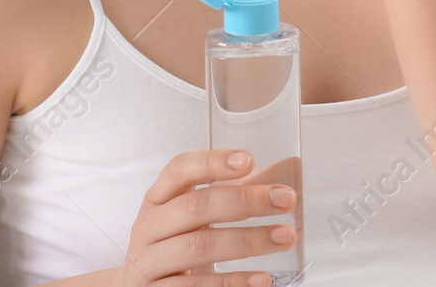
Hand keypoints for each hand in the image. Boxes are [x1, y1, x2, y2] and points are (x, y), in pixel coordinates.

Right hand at [111, 149, 298, 286]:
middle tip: (286, 199)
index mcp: (158, 198)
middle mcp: (149, 226)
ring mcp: (149, 262)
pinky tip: (260, 279)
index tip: (248, 160)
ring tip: (285, 236)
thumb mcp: (185, 217)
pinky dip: (232, 283)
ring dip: (248, 241)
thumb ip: (222, 197)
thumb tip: (279, 182)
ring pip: (198, 247)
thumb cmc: (173, 244)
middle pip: (196, 207)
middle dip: (245, 201)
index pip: (180, 170)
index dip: (212, 162)